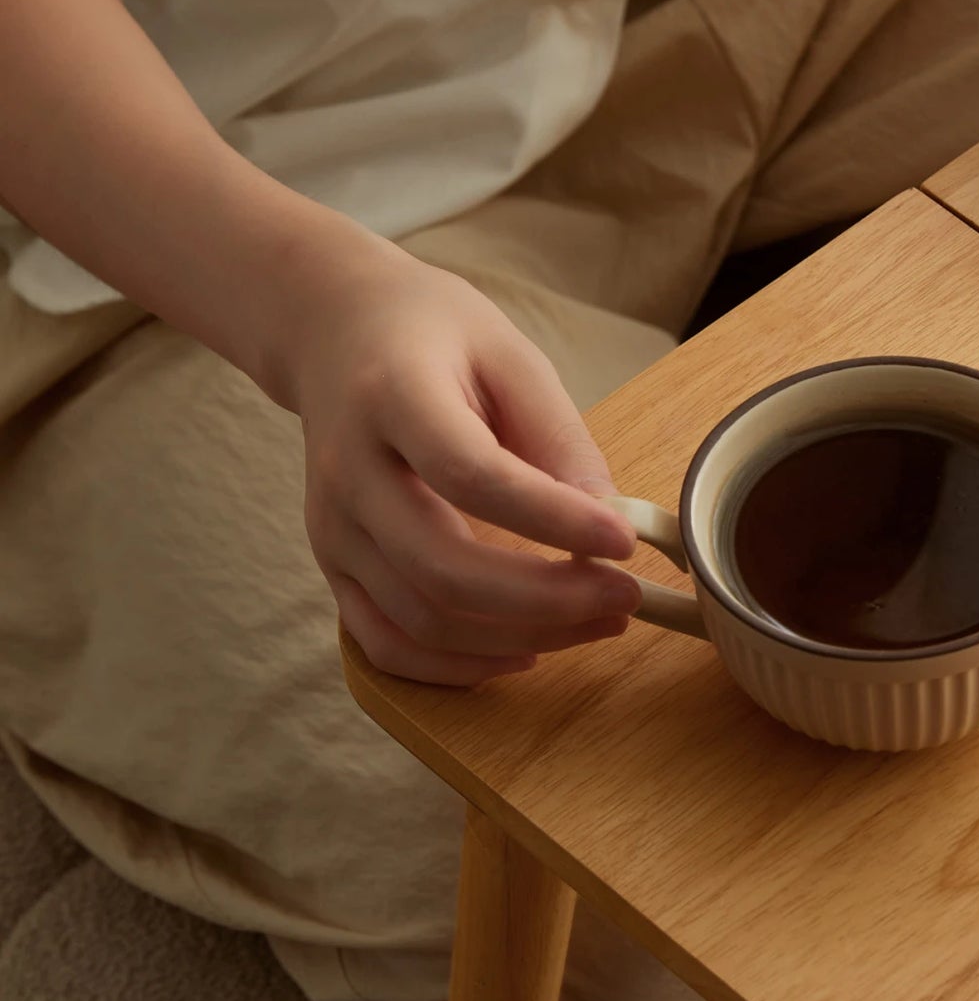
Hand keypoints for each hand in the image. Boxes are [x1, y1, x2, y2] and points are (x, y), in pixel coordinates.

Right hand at [273, 238, 642, 684]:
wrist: (336, 333)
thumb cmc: (436, 339)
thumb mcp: (511, 357)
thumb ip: (558, 439)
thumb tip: (608, 526)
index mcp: (394, 398)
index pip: (471, 475)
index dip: (553, 519)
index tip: (624, 539)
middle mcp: (349, 472)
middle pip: (442, 568)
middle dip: (548, 599)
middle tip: (625, 596)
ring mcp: (332, 530)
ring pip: (423, 619)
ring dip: (522, 636)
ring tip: (596, 620)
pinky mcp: (334, 568)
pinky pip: (387, 645)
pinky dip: (459, 667)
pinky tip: (524, 651)